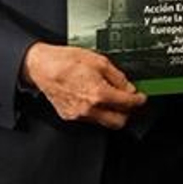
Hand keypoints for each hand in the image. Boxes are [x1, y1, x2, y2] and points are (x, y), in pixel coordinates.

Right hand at [20, 42, 146, 129]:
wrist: (40, 67)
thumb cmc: (66, 61)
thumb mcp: (99, 61)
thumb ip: (118, 77)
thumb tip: (129, 87)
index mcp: (98, 94)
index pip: (128, 104)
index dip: (139, 100)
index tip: (141, 98)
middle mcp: (89, 108)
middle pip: (119, 122)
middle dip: (128, 112)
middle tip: (129, 102)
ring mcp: (78, 115)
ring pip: (104, 122)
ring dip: (112, 113)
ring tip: (112, 99)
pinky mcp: (69, 116)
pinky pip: (90, 119)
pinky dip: (97, 112)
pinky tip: (96, 99)